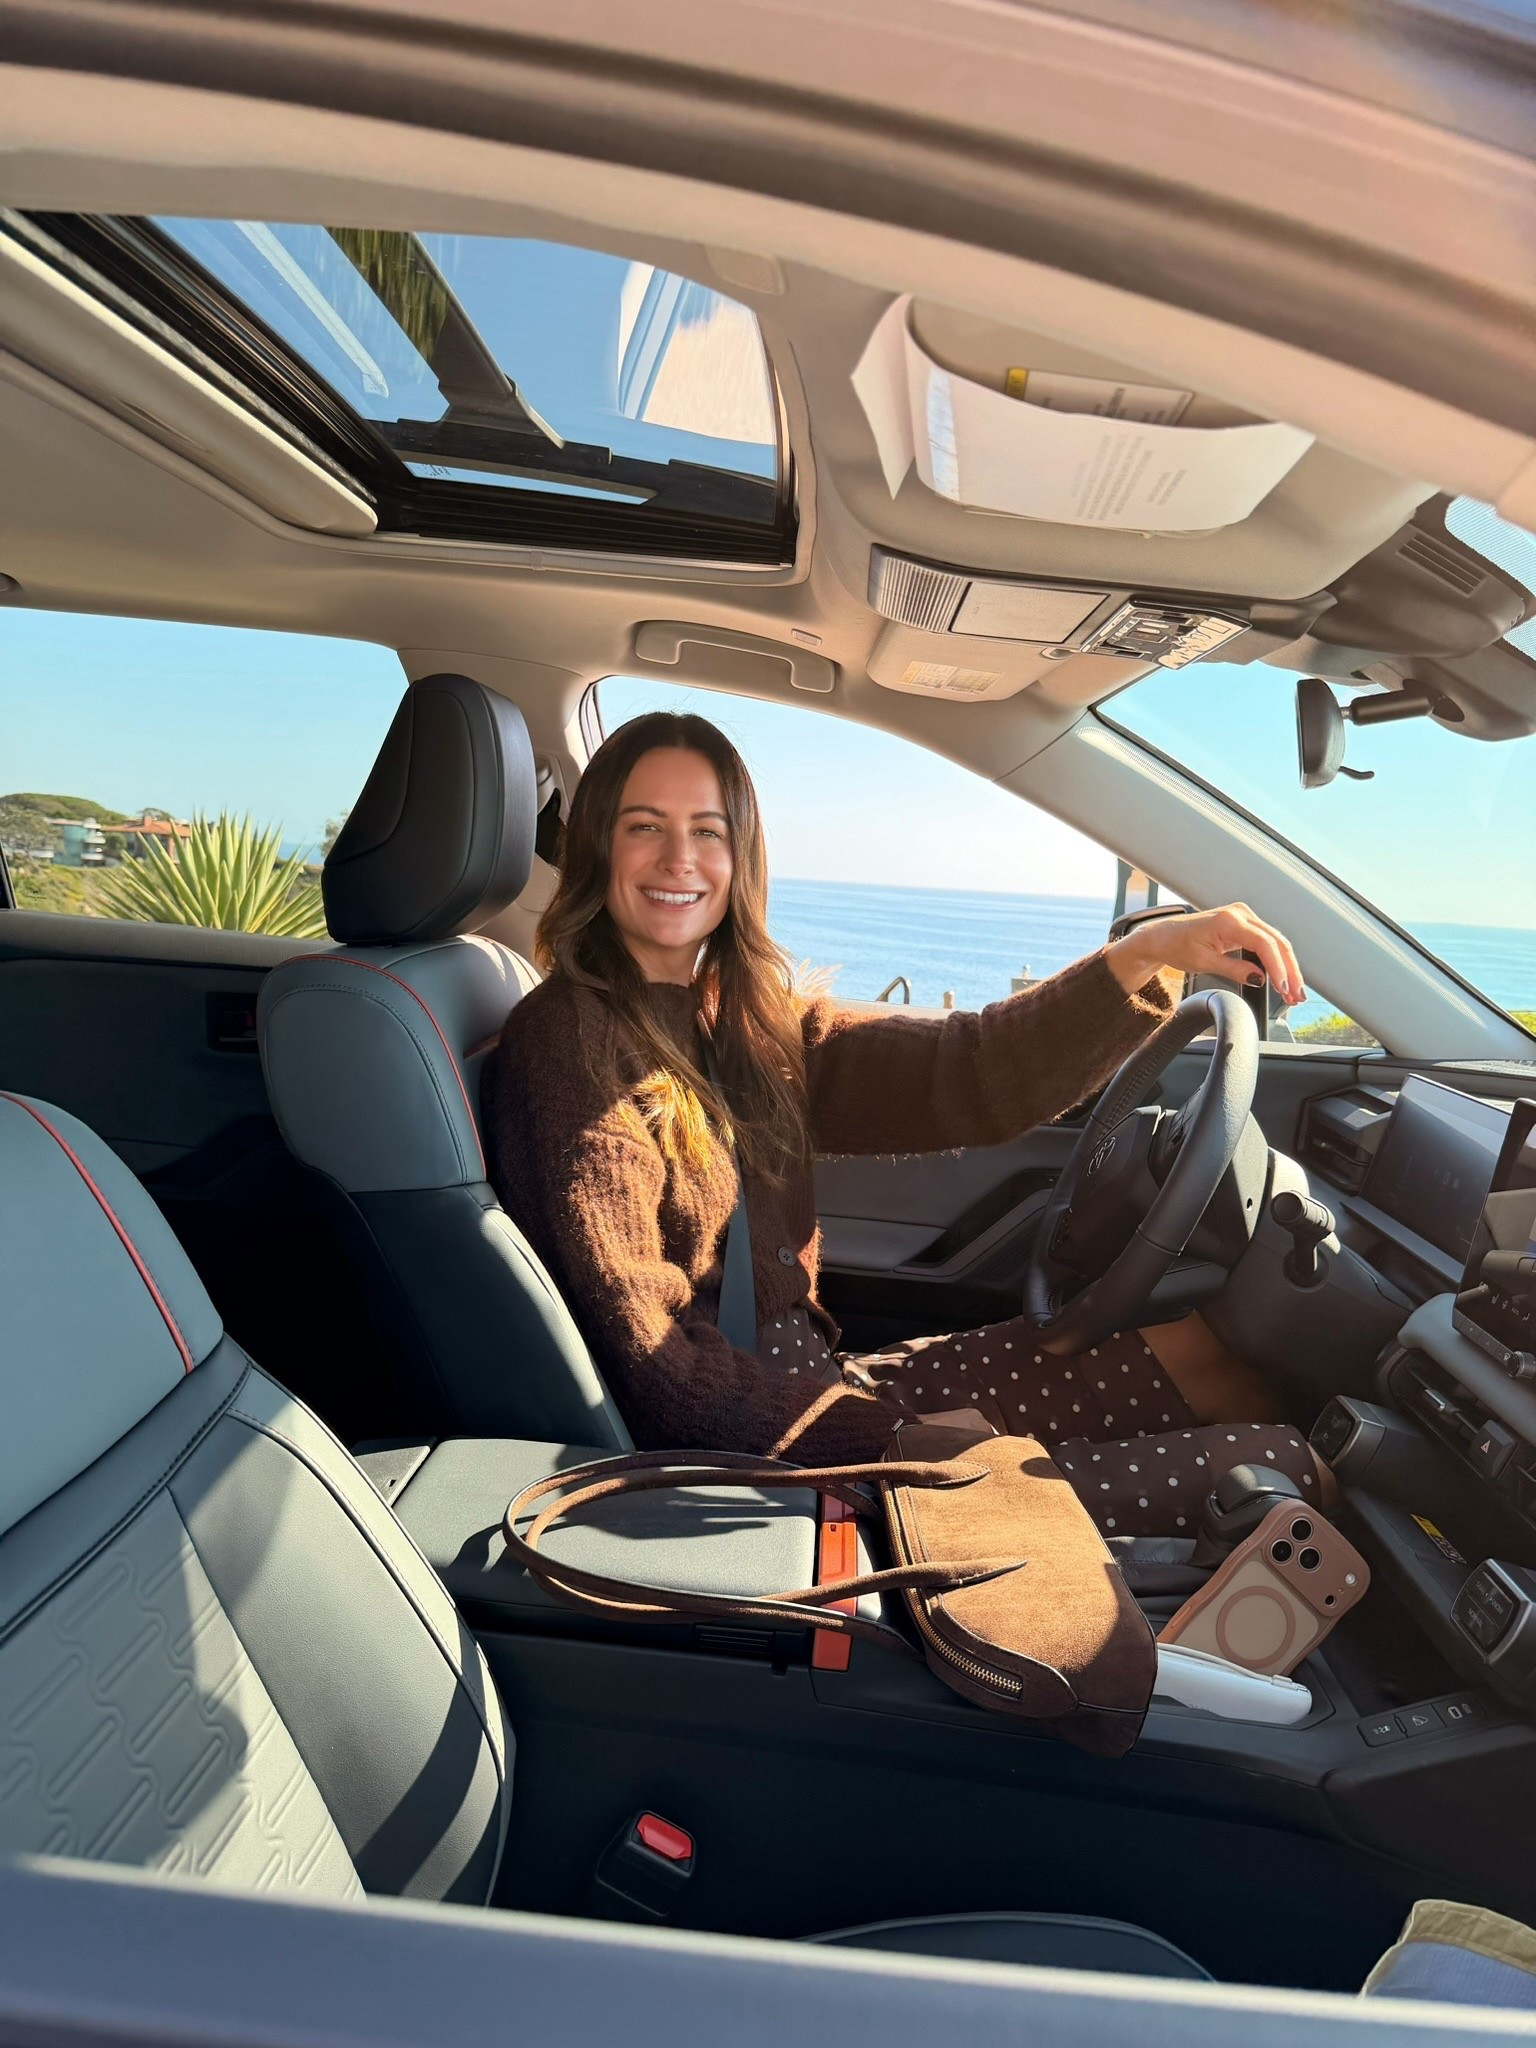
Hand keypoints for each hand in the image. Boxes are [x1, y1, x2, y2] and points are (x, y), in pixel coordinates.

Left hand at [1105, 904, 1305, 1007]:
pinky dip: (1277, 962)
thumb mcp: (1203, 962)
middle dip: (1290, 971)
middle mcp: (1241, 914)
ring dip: (1287, 969)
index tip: (1284, 988)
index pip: (1264, 943)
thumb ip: (1233, 969)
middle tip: (1297, 996)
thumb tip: (1260, 979)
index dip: (1278, 967)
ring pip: (1276, 943)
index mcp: (1229, 920)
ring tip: (1293, 994)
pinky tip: (1282, 980)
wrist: (1163, 936)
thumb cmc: (1176, 945)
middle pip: (1277, 942)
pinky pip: (1267, 943)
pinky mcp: (1245, 925)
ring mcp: (1244, 917)